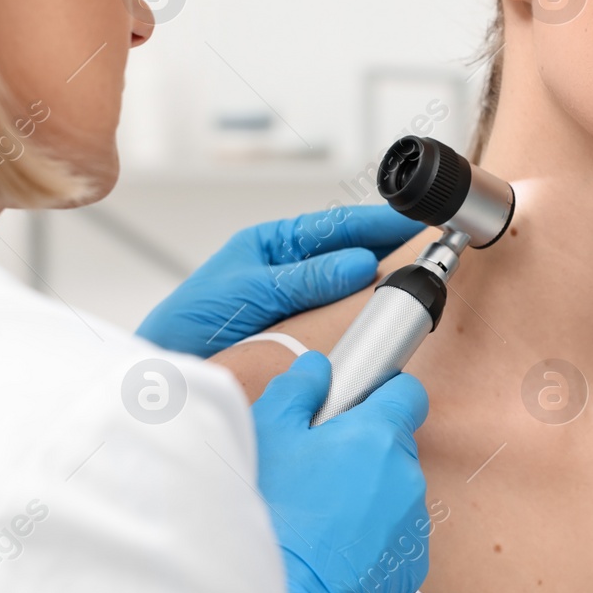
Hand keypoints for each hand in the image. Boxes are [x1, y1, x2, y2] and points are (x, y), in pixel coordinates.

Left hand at [135, 205, 422, 355]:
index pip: (335, 226)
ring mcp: (294, 300)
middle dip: (386, 247)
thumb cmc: (190, 322)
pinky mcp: (297, 333)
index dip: (376, 223)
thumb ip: (305, 278)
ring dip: (377, 283)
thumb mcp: (249, 291)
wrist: (165, 370)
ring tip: (414, 278)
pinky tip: (379, 319)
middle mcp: (286, 268)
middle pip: (347, 252)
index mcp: (272, 244)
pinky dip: (358, 316)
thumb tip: (360, 264)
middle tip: (427, 246)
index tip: (412, 221)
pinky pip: (335, 319)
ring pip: (345, 285)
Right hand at [253, 350, 431, 592]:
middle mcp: (408, 475)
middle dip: (364, 446)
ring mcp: (414, 523)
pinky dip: (372, 535)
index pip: (408, 393)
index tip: (356, 405)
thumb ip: (299, 388)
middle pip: (396, 443)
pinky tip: (332, 545)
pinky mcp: (412, 566)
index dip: (382, 393)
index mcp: (379, 435)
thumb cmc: (273, 511)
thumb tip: (320, 370)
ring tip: (320, 513)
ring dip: (368, 492)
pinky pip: (396, 534)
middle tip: (319, 465)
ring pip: (395, 490)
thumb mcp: (268, 432)